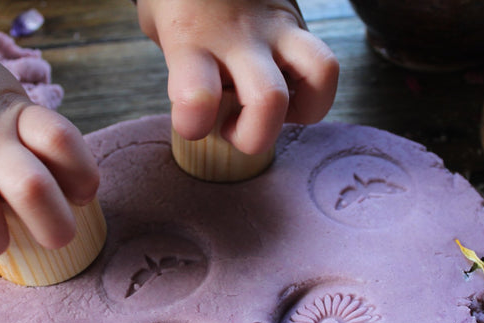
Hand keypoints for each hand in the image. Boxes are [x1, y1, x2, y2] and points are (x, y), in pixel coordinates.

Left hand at [136, 0, 338, 154]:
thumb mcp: (158, 26)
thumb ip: (175, 66)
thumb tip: (198, 106)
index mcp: (190, 39)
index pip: (197, 98)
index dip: (195, 125)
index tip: (193, 122)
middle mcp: (239, 37)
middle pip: (269, 100)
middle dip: (253, 135)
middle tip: (231, 128)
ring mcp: (276, 29)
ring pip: (318, 75)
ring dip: (300, 112)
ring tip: (269, 113)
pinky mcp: (298, 26)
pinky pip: (326, 66)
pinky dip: (313, 94)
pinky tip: (286, 94)